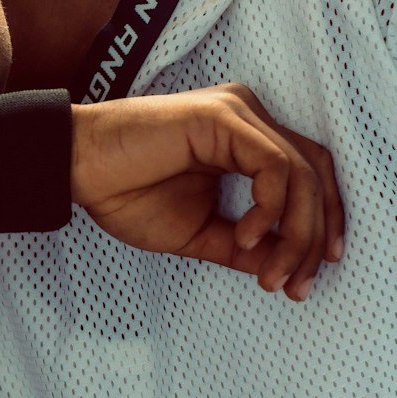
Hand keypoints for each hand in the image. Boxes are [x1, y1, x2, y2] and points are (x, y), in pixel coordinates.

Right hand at [70, 84, 344, 299]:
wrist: (75, 168)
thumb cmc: (123, 192)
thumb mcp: (196, 232)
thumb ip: (241, 246)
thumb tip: (281, 268)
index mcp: (245, 141)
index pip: (307, 177)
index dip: (320, 225)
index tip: (309, 275)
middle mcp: (249, 120)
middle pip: (316, 174)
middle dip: (317, 235)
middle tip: (299, 284)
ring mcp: (239, 114)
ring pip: (302, 173)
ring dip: (296, 232)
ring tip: (270, 272)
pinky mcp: (223, 117)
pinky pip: (274, 166)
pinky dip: (269, 208)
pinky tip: (247, 236)